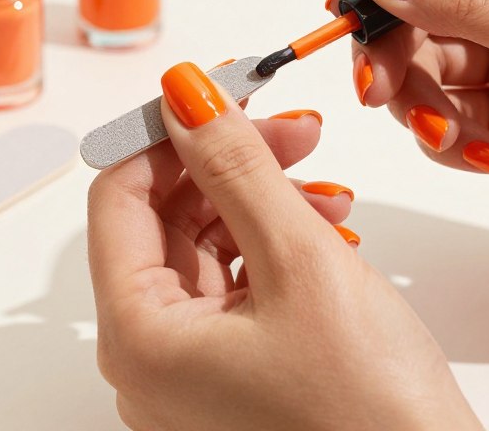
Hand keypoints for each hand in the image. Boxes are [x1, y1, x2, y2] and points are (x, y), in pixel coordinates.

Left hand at [88, 62, 479, 430]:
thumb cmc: (370, 415)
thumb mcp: (300, 262)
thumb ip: (236, 167)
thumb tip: (185, 93)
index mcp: (139, 337)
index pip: (119, 197)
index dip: (165, 133)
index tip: (215, 90)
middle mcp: (152, 357)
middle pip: (166, 217)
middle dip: (229, 162)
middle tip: (290, 127)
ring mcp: (194, 368)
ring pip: (207, 243)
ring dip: (263, 199)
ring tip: (330, 189)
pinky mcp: (236, 370)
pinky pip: (238, 280)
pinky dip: (278, 242)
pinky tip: (329, 226)